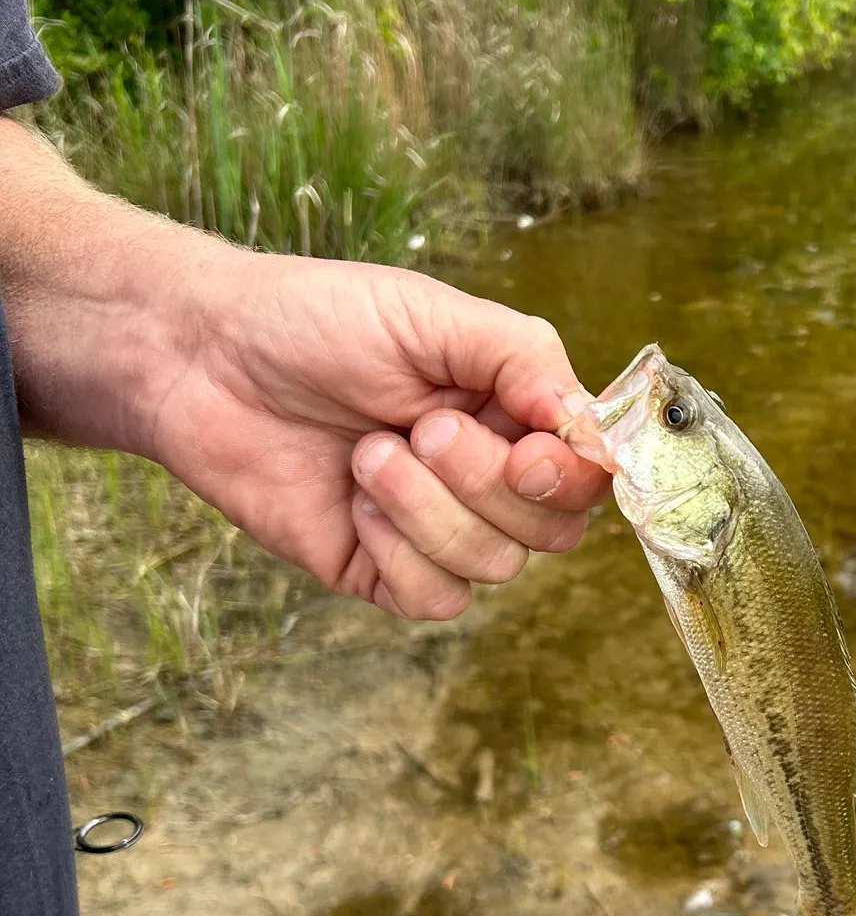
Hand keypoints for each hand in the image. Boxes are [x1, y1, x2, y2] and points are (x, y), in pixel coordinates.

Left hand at [146, 251, 609, 618]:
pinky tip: (354, 503)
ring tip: (367, 453)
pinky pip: (434, 599)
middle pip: (551, 528)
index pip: (589, 472)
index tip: (525, 449)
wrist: (203, 359)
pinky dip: (400, 552)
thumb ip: (525, 361)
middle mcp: (487, 474)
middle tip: (421, 426)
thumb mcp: (435, 316)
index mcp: (514, 410)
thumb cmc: (317, 320)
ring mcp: (436, 527)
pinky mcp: (380, 568)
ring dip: (428, 510)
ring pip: (493, 565)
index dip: (570, 476)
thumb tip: (592, 428)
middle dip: (486, 484)